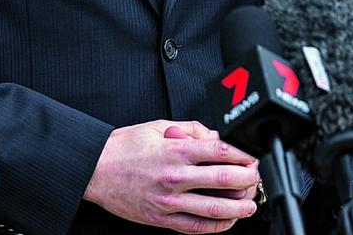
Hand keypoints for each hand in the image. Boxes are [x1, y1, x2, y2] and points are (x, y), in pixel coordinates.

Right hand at [83, 120, 258, 231]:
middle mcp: (175, 177)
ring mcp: (169, 201)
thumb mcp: (157, 127)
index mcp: (175, 150)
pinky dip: (215, 226)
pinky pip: (194, 227)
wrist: (96, 169)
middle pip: (223, 179)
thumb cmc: (124, 147)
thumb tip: (213, 136)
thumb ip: (189, 129)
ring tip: (250, 205)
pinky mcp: (161, 219)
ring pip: (213, 208)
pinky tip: (226, 222)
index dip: (243, 154)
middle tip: (256, 177)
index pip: (220, 151)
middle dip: (247, 179)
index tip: (252, 155)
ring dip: (237, 208)